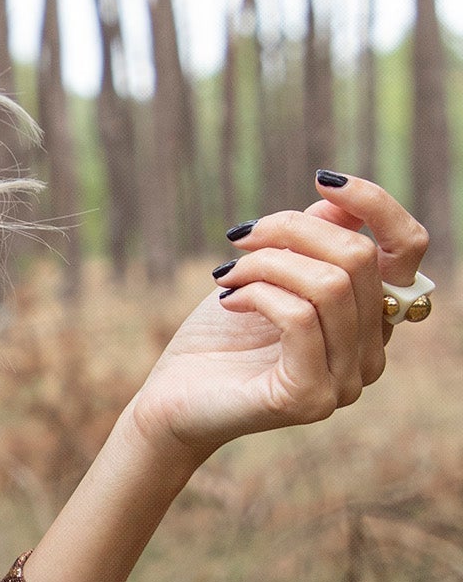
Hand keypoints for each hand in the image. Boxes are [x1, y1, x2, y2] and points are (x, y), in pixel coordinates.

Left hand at [128, 172, 430, 463]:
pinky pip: (299, 318)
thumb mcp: (269, 273)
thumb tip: (339, 199)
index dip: (376, 204)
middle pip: (358, 257)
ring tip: (227, 273)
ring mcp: (347, 381)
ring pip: (329, 285)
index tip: (322, 180)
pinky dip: (258, 294)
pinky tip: (228, 300)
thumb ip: (311, 240)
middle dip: (292, 230)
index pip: (408, 248)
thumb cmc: (221, 336)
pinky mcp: (311, 397)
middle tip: (241, 238)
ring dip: (267, 263)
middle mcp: (371, 353)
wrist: (172, 401)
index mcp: (371, 319)